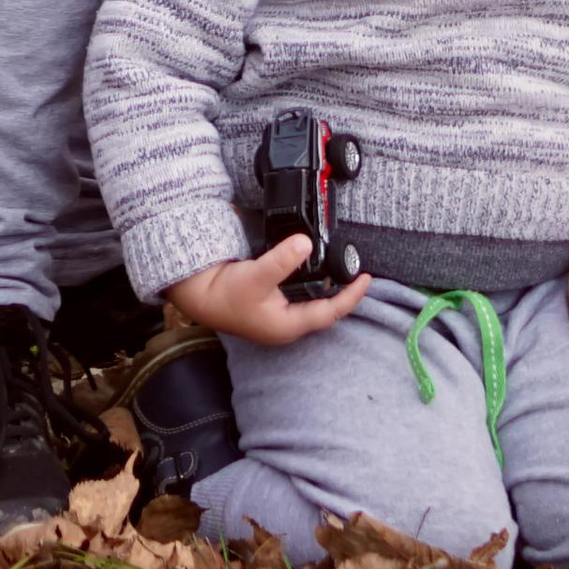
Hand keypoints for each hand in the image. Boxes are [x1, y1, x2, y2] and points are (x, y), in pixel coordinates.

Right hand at [168, 233, 370, 346]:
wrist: (200, 295)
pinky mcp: (272, 301)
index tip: (367, 278)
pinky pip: (300, 291)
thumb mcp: (256, 276)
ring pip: (313, 299)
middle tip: (359, 270)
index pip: (330, 312)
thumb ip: (282, 260)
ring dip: (328, 285)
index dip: (351, 297)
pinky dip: (311, 279)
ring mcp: (279, 313)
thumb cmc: (226, 294)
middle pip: (325, 308)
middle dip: (343, 291)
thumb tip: (306, 243)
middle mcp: (287, 322)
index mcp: (288, 325)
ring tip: (344, 266)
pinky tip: (314, 265)